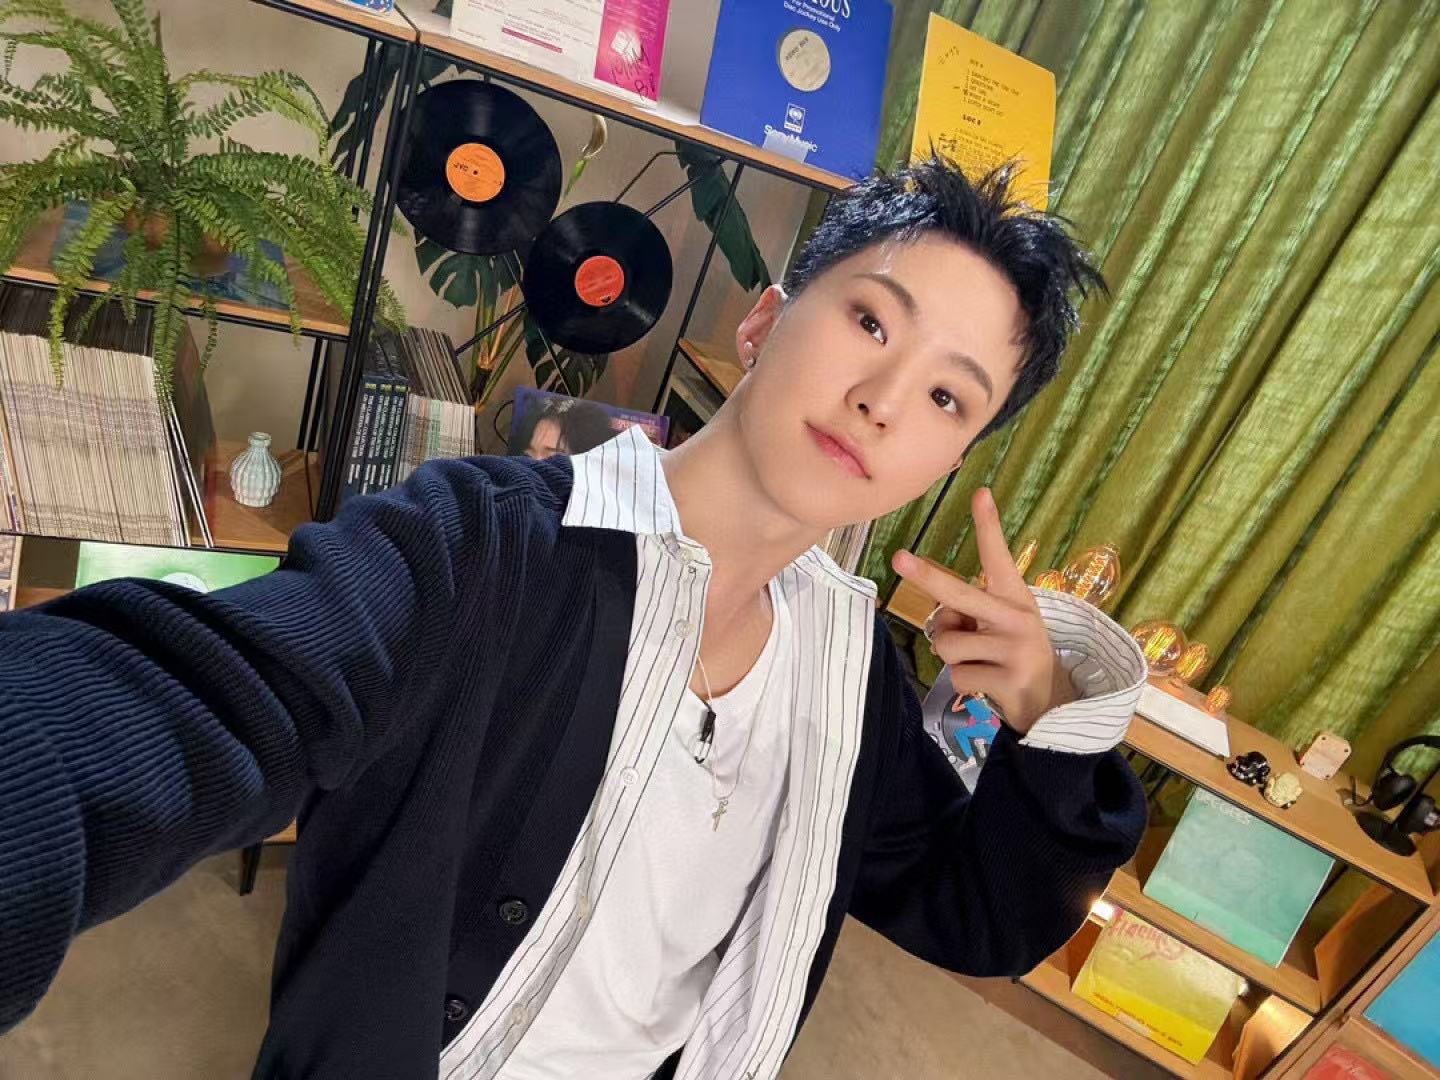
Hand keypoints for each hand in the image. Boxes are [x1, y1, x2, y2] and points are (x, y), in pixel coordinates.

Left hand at [891, 487, 1072, 734]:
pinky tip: (988, 685)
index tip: (980, 493)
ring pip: (947, 645)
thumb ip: (968, 616)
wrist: (1050, 702)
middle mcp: (1016, 618)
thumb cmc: (1011, 653)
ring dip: (953, 658)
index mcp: (1015, 598)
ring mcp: (1014, 649)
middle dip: (925, 576)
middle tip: (898, 557)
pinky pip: (957, 677)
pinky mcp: (1008, 680)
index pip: (998, 557)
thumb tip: (941, 623)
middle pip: (958, 595)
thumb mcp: (999, 628)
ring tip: (981, 663)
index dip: (988, 526)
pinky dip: (964, 684)